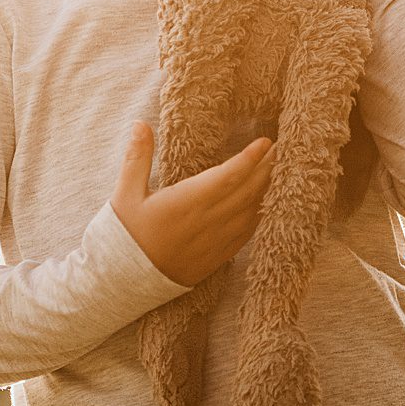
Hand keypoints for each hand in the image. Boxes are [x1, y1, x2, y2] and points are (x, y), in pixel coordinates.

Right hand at [111, 122, 276, 286]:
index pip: (227, 177)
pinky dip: (259, 214)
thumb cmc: (124, 235)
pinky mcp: (217, 257)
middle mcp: (206, 222)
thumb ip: (137, 157)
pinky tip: (264, 203)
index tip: (265, 141)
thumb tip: (140, 123)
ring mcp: (215, 242)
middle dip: (266, 168)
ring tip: (275, 168)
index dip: (249, 159)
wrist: (124, 281)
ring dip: (266, 189)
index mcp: (186, 203)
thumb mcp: (126, 193)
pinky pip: (246, 233)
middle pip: (246, 192)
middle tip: (280, 148)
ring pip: (250, 212)